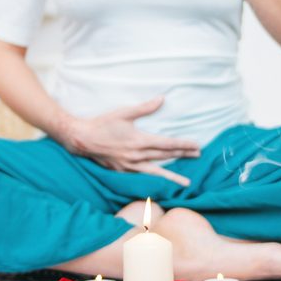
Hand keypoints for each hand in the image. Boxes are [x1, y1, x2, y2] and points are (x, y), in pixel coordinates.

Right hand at [60, 96, 199, 185]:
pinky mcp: (123, 171)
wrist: (81, 140)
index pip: (167, 144)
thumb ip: (144, 108)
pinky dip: (155, 178)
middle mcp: (137, 156)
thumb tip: (162, 98)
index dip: (184, 145)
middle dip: (183, 156)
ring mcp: (130, 166)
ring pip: (157, 171)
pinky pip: (144, 176)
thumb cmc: (102, 124)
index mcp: (139, 141)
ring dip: (173, 175)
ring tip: (186, 182)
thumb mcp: (124, 113)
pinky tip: (162, 181)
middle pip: (165, 157)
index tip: (196, 145)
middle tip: (198, 155)